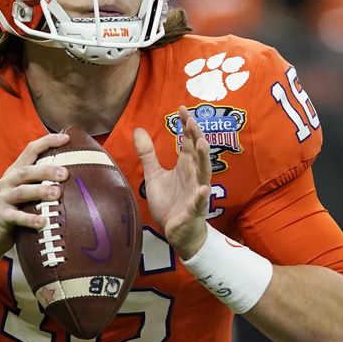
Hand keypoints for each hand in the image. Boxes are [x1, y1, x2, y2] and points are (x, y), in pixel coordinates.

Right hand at [0, 133, 69, 258]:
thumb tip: (73, 174)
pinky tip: (43, 222)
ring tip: (57, 194)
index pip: (30, 150)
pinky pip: (16, 217)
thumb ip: (40, 181)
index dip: (47, 142)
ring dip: (40, 191)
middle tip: (65, 174)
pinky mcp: (1, 216)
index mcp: (15, 172)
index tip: (66, 138)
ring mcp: (3, 198)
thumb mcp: (23, 190)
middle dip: (46, 170)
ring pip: (22, 192)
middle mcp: (8, 182)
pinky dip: (30, 219)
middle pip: (27, 171)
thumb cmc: (13, 208)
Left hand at [134, 106, 211, 259]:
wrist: (177, 233)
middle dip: (195, 136)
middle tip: (191, 120)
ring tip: (201, 143)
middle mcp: (193, 175)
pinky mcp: (194, 210)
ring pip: (203, 172)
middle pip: (197, 152)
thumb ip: (148, 154)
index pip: (188, 141)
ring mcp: (196, 192)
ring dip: (203, 158)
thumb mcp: (154, 176)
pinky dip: (202, 195)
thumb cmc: (170, 203)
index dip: (186, 126)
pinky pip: (199, 202)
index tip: (182, 108)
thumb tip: (139, 129)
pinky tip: (203, 188)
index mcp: (185, 166)